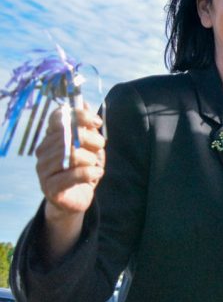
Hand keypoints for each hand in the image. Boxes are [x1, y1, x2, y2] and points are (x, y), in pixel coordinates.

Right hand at [36, 103, 104, 226]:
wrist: (76, 198)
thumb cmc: (83, 168)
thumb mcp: (89, 145)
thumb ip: (86, 126)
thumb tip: (84, 102)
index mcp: (50, 138)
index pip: (58, 118)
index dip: (79, 115)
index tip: (97, 122)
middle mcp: (43, 152)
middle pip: (69, 135)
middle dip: (92, 139)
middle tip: (100, 147)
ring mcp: (43, 170)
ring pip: (73, 154)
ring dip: (92, 158)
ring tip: (96, 164)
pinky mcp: (50, 188)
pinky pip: (74, 175)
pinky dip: (91, 173)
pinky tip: (97, 173)